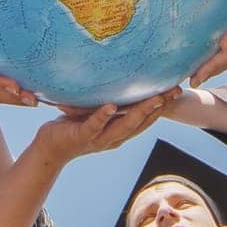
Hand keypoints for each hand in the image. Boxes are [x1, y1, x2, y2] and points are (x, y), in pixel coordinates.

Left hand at [34, 89, 179, 163]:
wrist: (49, 150)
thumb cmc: (72, 127)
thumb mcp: (94, 113)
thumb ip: (109, 101)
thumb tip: (120, 77)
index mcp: (119, 131)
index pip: (146, 118)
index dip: (162, 106)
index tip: (177, 90)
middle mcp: (113, 137)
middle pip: (142, 122)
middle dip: (159, 107)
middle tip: (175, 92)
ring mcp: (99, 138)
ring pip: (124, 126)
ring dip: (140, 112)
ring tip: (154, 98)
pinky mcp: (81, 136)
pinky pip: (94, 125)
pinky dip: (102, 116)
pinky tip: (110, 106)